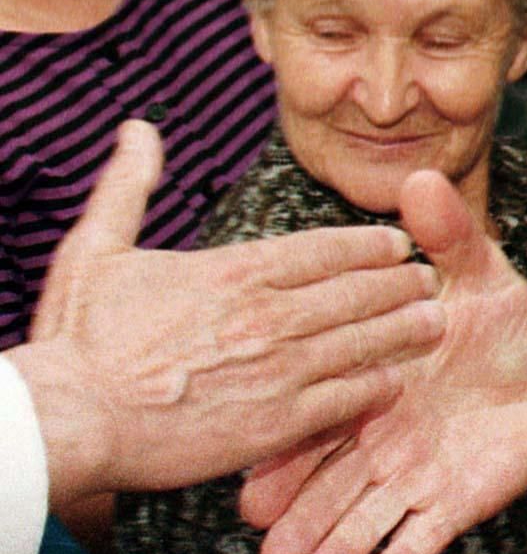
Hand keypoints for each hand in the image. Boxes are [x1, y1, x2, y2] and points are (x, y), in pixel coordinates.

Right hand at [6, 121, 440, 507]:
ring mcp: (278, 368)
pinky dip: (376, 386)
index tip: (398, 244)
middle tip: (429, 281)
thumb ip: (129, 187)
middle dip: (400, 284)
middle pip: (358, 290)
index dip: (369, 246)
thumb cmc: (79, 341)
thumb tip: (137, 130)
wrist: (66, 421)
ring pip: (365, 340)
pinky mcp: (276, 423)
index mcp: (236, 271)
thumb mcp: (96, 250)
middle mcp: (269, 314)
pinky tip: (396, 380)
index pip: (326, 249)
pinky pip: (346, 399)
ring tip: (433, 322)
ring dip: (404, 329)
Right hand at [241, 169, 526, 553]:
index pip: (316, 416)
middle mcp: (377, 439)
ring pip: (365, 518)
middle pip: (328, 484)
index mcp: (368, 385)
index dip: (286, 448)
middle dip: (298, 518)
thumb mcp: (477, 271)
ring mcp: (411, 476)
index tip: (250, 474)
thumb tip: (421, 179)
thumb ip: (447, 235)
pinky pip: (426, 533)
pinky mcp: (452, 502)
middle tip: (266, 548)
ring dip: (339, 547)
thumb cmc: (494, 319)